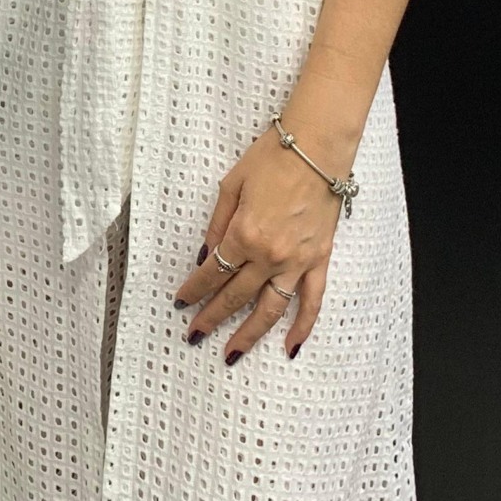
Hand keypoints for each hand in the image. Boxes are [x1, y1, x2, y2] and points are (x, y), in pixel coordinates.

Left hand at [171, 124, 343, 362]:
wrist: (317, 147)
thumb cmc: (272, 158)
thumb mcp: (231, 186)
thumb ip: (217, 225)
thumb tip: (207, 256)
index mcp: (243, 235)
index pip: (212, 274)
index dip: (194, 290)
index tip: (181, 302)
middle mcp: (269, 255)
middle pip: (236, 297)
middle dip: (212, 317)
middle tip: (195, 334)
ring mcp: (297, 262)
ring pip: (270, 310)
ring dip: (249, 334)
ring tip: (231, 353)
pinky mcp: (319, 260)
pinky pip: (312, 301)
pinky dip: (303, 327)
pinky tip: (290, 347)